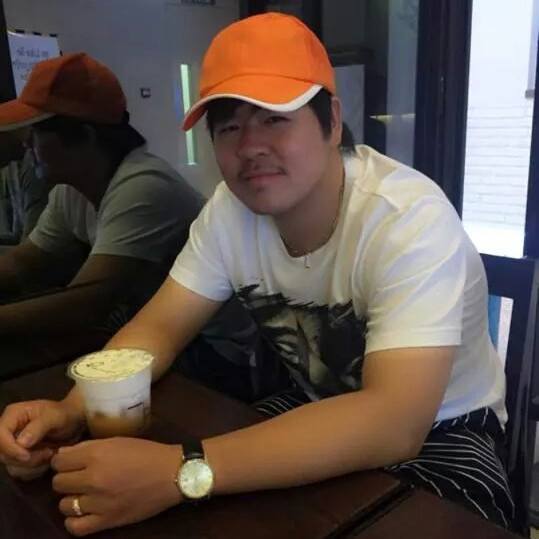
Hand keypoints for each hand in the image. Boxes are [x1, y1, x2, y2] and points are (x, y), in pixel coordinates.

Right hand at [0, 399, 83, 479]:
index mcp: (13, 415)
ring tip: (50, 454)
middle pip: (3, 454)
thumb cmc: (64, 414)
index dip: (9, 448)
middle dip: (25, 459)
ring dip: (32, 465)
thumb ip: (38, 427)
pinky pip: (20, 471)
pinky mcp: (19, 457)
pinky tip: (47, 460)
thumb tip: (21, 443)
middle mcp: (9, 430)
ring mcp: (12, 445)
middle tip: (48, 453)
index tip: (27, 455)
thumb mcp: (55, 416)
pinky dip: (34, 470)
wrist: (73, 422)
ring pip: (11, 465)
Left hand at [52, 437, 181, 535]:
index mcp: (97, 455)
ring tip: (85, 493)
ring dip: (72, 498)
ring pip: (64, 504)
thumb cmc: (147, 453)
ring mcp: (99, 502)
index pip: (59, 461)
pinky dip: (74, 520)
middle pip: (58, 482)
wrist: (172, 473)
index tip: (71, 462)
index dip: (63, 461)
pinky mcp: (107, 520)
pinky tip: (84, 511)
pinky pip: (75, 527)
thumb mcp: (118, 441)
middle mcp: (94, 478)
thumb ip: (89, 446)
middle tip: (80, 476)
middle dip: (67, 478)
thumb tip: (63, 455)